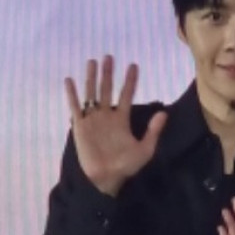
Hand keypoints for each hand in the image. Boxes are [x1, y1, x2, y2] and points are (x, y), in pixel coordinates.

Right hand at [64, 55, 166, 195]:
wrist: (106, 178)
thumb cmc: (126, 166)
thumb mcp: (145, 149)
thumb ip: (153, 131)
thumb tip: (164, 112)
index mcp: (122, 119)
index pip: (126, 95)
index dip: (130, 81)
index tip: (133, 65)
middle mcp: (106, 115)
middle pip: (107, 89)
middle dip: (108, 73)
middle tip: (109, 56)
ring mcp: (93, 119)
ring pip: (91, 93)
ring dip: (92, 78)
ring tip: (92, 62)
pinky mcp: (80, 126)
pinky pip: (75, 107)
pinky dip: (72, 94)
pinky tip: (70, 80)